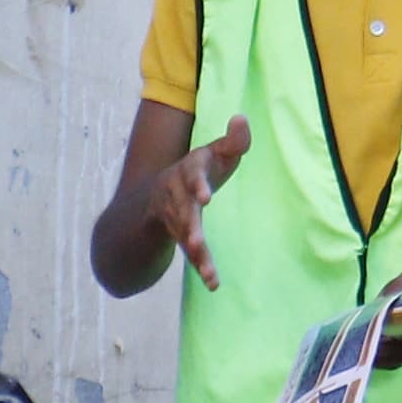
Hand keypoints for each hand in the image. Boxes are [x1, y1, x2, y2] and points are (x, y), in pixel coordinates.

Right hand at [153, 118, 250, 289]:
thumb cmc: (200, 168)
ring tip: (205, 267)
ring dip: (195, 251)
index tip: (205, 197)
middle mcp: (178, 195)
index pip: (192, 175)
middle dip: (189, 224)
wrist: (160, 192)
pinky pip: (191, 253)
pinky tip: (213, 283)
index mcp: (189, 170)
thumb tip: (241, 119)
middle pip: (183, 210)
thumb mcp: (216, 152)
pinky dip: (202, 267)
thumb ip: (233, 141)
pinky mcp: (182, 237)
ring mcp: (177, 218)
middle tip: (196, 240)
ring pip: (184, 235)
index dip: (197, 185)